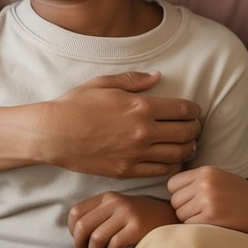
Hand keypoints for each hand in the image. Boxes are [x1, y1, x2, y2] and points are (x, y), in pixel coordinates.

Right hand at [43, 72, 200, 177]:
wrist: (52, 134)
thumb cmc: (76, 105)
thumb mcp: (104, 83)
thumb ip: (134, 80)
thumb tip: (158, 76)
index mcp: (141, 107)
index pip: (184, 109)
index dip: (195, 110)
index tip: (195, 111)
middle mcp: (143, 131)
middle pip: (186, 132)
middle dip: (195, 129)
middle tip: (194, 127)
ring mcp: (136, 153)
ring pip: (178, 154)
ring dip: (188, 148)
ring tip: (188, 144)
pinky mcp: (127, 170)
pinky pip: (161, 171)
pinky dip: (173, 166)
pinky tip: (173, 160)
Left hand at [68, 191, 177, 247]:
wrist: (169, 218)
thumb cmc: (138, 219)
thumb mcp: (118, 209)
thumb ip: (98, 214)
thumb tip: (74, 231)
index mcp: (107, 197)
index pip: (76, 212)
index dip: (72, 230)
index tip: (80, 239)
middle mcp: (115, 203)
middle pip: (82, 226)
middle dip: (80, 244)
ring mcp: (127, 214)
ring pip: (96, 238)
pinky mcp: (136, 228)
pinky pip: (113, 245)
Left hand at [168, 166, 247, 233]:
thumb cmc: (241, 197)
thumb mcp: (220, 179)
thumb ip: (197, 181)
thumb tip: (169, 192)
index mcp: (206, 171)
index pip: (173, 183)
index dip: (179, 194)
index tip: (192, 199)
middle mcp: (205, 183)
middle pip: (174, 200)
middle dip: (184, 208)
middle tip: (202, 211)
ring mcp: (208, 200)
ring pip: (180, 214)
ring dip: (190, 220)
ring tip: (210, 216)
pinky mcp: (211, 218)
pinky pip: (189, 225)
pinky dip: (197, 228)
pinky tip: (213, 224)